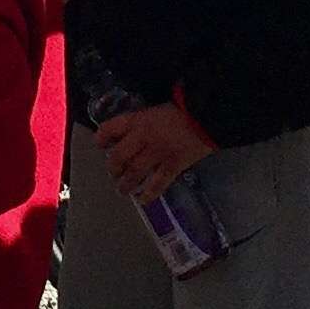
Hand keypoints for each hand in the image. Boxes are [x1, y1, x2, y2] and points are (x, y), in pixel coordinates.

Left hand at [95, 102, 215, 202]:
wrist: (208, 116)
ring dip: (126, 183)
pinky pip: (158, 183)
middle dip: (113, 166)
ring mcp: (158, 154)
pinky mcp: (173, 166)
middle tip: (113, 172)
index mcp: (139, 120)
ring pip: (135, 172)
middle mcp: (143, 138)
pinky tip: (143, 200)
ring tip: (122, 189)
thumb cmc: (184, 108)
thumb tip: (134, 128)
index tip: (101, 144)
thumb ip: (144, 119)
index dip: (102, 137)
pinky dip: (149, 193)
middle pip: (119, 156)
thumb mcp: (158, 107)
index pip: (111, 128)